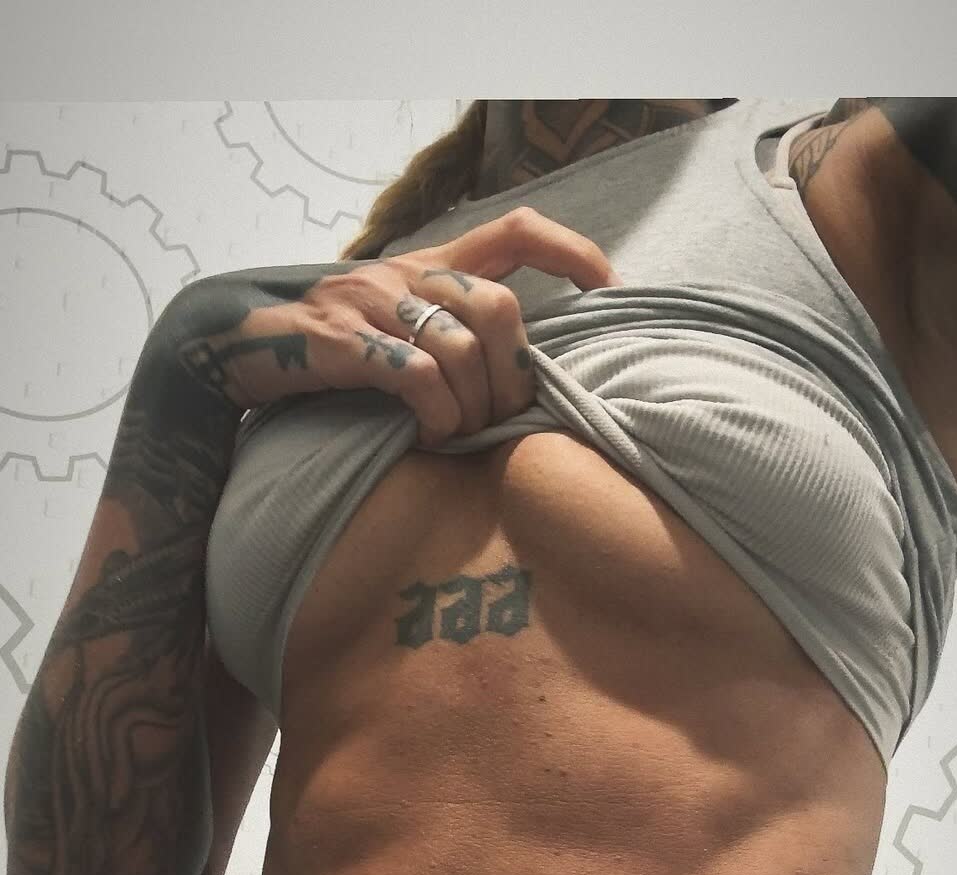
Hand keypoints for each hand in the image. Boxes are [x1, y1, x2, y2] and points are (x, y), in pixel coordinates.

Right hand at [156, 208, 620, 447]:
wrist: (227, 346)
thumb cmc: (322, 349)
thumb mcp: (391, 327)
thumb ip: (447, 334)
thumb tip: (514, 376)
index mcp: (427, 265)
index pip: (515, 230)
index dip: (571, 253)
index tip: (607, 288)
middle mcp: (404, 275)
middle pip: (502, 310)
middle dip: (514, 378)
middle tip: (500, 422)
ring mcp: (369, 306)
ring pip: (463, 350)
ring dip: (475, 410)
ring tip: (460, 438)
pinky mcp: (337, 343)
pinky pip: (415, 377)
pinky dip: (437, 417)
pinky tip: (429, 439)